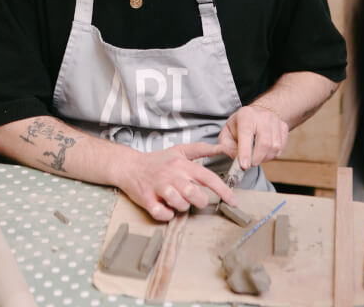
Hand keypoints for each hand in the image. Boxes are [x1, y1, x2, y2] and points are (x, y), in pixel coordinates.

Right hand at [113, 142, 236, 221]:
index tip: (233, 201)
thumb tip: (223, 148)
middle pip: (194, 193)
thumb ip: (201, 150)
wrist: (130, 166)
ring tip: (176, 201)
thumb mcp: (179, 151)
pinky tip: (165, 208)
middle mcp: (171, 175)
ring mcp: (158, 187)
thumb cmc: (158, 161)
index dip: (223, 190)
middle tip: (194, 199)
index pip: (208, 177)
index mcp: (182, 165)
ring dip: (181, 207)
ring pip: (178, 204)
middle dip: (198, 200)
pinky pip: (161, 213)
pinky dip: (166, 214)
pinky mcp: (146, 199)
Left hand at [218, 104, 288, 169]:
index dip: (245, 151)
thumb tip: (235, 158)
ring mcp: (275, 121)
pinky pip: (281, 147)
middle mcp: (262, 116)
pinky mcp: (283, 127)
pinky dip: (273, 155)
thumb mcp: (227, 133)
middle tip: (250, 164)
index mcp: (245, 115)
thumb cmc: (239, 126)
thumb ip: (226, 146)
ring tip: (257, 157)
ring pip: (274, 147)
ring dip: (265, 158)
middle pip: (264, 143)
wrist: (255, 115)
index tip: (244, 165)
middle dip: (257, 158)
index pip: (246, 133)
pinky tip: (265, 153)